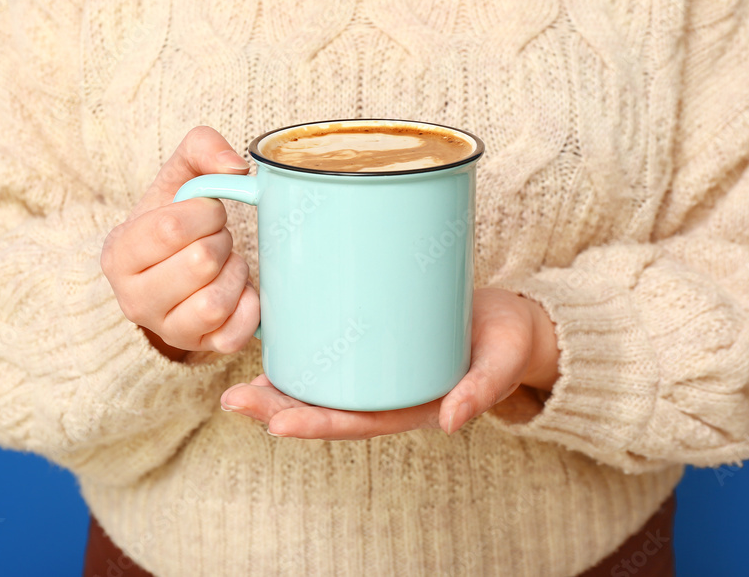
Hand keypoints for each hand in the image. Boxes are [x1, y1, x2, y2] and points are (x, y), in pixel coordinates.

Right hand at [101, 126, 260, 360]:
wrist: (179, 267)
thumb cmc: (177, 219)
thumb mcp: (179, 175)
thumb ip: (201, 148)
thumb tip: (237, 168)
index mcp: (118, 255)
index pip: (171, 228)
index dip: (204, 212)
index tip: (207, 211)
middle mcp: (133, 301)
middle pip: (199, 263)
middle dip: (220, 240)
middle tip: (216, 238)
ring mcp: (167, 330)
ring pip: (216, 301)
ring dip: (235, 272)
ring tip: (226, 262)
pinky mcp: (201, 349)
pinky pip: (234, 335)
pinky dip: (249, 306)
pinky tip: (240, 289)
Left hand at [219, 287, 560, 438]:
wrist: (513, 324)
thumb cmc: (506, 345)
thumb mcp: (500, 365)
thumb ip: (480, 391)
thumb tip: (453, 421)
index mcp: (413, 406)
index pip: (357, 421)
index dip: (316, 423)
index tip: (278, 422)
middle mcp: (388, 393)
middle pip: (328, 408)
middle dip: (279, 409)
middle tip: (234, 400)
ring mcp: (381, 370)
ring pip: (324, 386)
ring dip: (281, 388)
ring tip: (239, 386)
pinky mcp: (378, 341)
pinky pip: (336, 354)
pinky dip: (304, 353)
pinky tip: (275, 342)